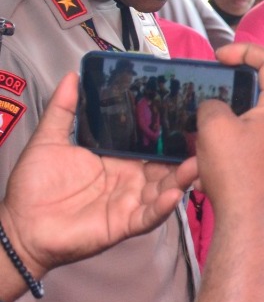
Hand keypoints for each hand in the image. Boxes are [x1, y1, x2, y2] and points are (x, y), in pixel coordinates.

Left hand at [0, 72, 196, 279]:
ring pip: (164, 189)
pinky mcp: (125, 224)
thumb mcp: (49, 141)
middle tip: (203, 139)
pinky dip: (162, 207)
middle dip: (184, 155)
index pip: (148, 145)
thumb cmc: (34, 185)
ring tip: (196, 164)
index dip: (166, 132)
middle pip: (165, 167)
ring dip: (182, 178)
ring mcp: (130, 203)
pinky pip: (149, 216)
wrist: (21, 225)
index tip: (185, 114)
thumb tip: (72, 76)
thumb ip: (63, 110)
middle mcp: (130, 180)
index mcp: (117, 160)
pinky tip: (172, 194)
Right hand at [195, 42, 263, 220]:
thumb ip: (214, 104)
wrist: (248, 221)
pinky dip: (237, 142)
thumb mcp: (213, 126)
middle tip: (211, 93)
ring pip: (259, 120)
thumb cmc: (234, 172)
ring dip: (231, 122)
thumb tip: (218, 108)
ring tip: (205, 133)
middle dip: (235, 89)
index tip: (220, 57)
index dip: (246, 50)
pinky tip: (213, 157)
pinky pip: (260, 143)